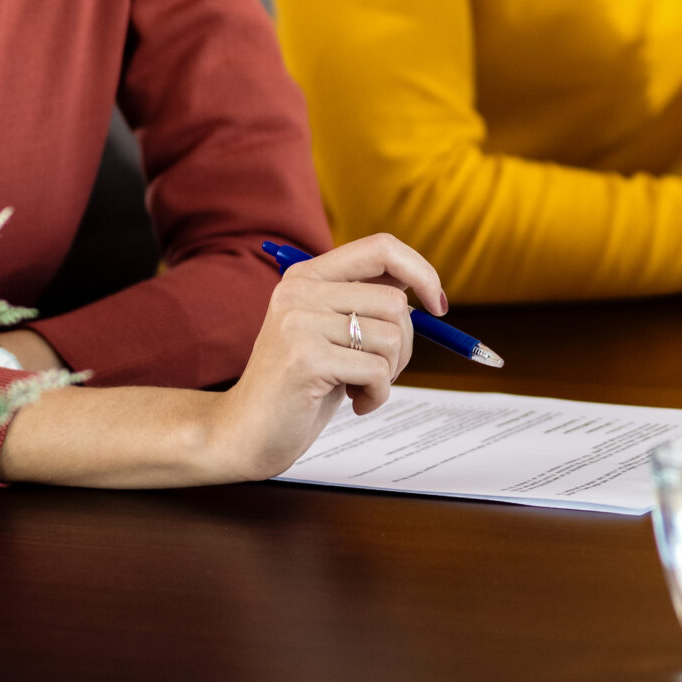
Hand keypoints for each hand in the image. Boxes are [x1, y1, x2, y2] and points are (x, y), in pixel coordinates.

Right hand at [197, 233, 445, 483]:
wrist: (243, 433)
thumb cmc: (300, 386)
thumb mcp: (331, 332)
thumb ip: (364, 303)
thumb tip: (424, 287)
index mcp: (307, 275)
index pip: (381, 248)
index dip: (420, 270)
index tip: (438, 306)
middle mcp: (300, 291)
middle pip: (394, 302)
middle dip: (404, 345)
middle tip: (380, 370)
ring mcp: (299, 323)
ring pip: (391, 337)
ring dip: (389, 373)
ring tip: (359, 386)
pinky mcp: (305, 359)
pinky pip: (377, 371)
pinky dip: (378, 394)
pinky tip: (354, 403)